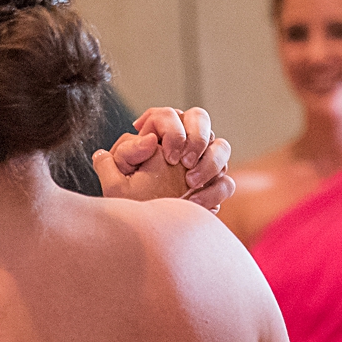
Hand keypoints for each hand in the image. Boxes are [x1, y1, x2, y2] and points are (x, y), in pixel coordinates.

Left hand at [93, 107, 233, 211]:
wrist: (139, 226)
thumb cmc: (124, 198)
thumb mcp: (115, 179)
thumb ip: (126, 154)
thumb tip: (150, 140)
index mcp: (157, 132)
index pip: (169, 114)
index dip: (172, 130)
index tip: (167, 156)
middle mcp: (183, 139)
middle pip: (201, 118)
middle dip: (196, 139)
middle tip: (183, 163)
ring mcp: (203, 159)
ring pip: (221, 147)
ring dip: (209, 163)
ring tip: (190, 184)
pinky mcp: (215, 184)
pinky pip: (226, 182)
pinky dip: (214, 191)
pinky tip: (194, 203)